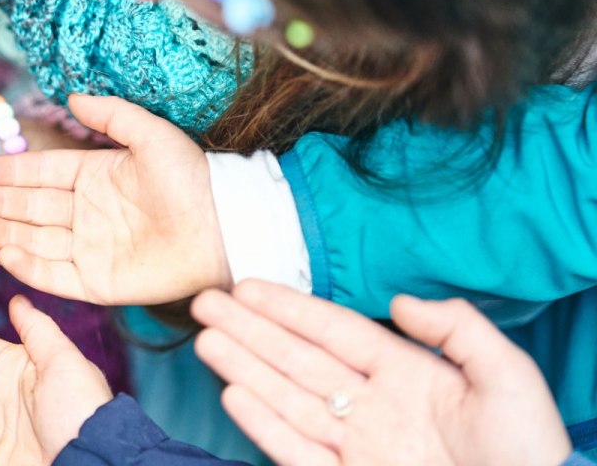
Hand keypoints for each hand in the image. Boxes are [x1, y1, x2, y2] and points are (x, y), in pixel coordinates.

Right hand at [0, 93, 231, 304]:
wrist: (225, 229)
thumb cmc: (193, 179)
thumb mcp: (152, 135)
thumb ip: (112, 115)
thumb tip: (74, 97)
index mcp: (96, 176)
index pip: (43, 173)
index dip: (12, 171)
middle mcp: (88, 213)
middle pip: (32, 207)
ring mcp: (92, 249)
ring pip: (37, 240)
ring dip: (5, 232)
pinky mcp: (100, 283)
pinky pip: (57, 276)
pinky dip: (31, 268)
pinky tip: (7, 255)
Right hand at [191, 281, 573, 465]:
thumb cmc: (529, 453)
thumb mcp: (508, 379)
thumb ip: (459, 330)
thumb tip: (400, 302)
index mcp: (408, 376)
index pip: (335, 332)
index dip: (290, 308)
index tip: (248, 286)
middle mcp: (373, 407)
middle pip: (298, 360)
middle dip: (251, 331)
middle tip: (206, 303)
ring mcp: (359, 448)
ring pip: (288, 399)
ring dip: (246, 368)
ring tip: (206, 340)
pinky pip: (297, 450)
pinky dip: (264, 424)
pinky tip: (234, 395)